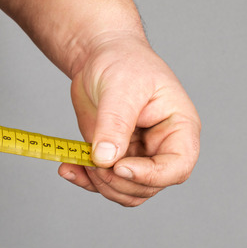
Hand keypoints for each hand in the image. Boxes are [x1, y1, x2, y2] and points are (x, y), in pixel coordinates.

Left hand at [58, 34, 200, 205]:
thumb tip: (106, 159)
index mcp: (179, 128)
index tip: (120, 167)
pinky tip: (68, 168)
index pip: (177, 166)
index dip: (151, 175)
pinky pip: (103, 181)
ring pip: (126, 191)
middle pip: (148, 186)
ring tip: (77, 162)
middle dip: (118, 181)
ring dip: (100, 185)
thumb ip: (115, 124)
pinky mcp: (112, 156)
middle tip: (92, 162)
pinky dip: (84, 179)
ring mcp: (137, 155)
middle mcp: (161, 147)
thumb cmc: (122, 61)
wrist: (99, 56)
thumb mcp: (121, 87)